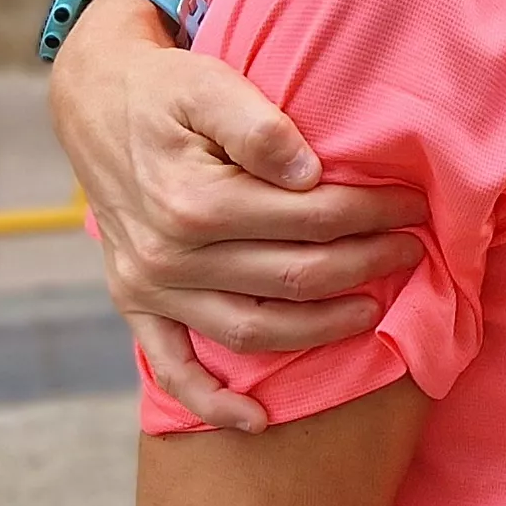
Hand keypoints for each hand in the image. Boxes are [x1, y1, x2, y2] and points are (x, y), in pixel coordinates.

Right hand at [49, 0, 423, 433]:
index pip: (309, 219)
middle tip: (410, 250)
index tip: (412, 206)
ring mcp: (150, 286)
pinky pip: (173, 367)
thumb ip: (258, 127)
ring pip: (252, 329)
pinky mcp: (134, 302)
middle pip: (292, 277)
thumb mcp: (209, 85)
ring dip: (320, 328)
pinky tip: (260, 421)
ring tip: (372, 310)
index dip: (369, 213)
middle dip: (363, 265)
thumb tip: (311, 173)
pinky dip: (213, 401)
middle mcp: (169, 254)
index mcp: (194, 200)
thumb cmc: (166, 91)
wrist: (93, 104)